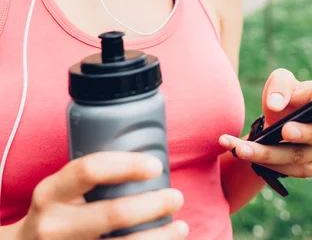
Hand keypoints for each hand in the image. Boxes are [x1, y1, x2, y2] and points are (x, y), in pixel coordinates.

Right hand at [13, 152, 187, 238]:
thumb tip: (145, 160)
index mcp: (50, 192)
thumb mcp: (59, 190)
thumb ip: (88, 178)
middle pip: (114, 214)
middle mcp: (55, 226)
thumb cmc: (54, 212)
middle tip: (177, 196)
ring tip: (180, 226)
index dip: (127, 165)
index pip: (91, 170)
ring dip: (159, 237)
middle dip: (154, 204)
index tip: (156, 165)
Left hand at [219, 68, 311, 179]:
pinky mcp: (307, 168)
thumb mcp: (279, 81)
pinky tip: (237, 150)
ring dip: (265, 152)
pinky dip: (259, 161)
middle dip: (303, 133)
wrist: (272, 120)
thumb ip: (280, 86)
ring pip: (297, 156)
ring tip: (238, 147)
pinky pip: (285, 169)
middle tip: (284, 129)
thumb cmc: (283, 95)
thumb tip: (278, 105)